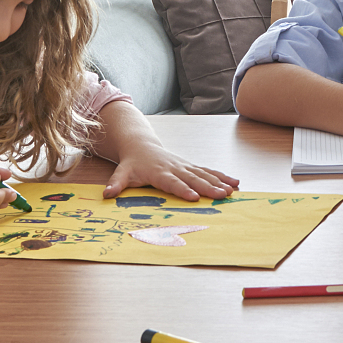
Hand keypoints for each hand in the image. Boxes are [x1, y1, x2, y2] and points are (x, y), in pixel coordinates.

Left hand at [102, 137, 238, 200]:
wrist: (141, 145)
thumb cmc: (132, 163)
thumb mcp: (122, 172)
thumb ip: (116, 183)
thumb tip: (107, 194)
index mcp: (159, 172)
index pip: (172, 182)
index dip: (182, 189)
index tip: (194, 197)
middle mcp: (175, 168)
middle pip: (193, 178)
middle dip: (208, 187)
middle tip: (222, 196)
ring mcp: (185, 166)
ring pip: (204, 174)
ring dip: (219, 182)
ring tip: (233, 191)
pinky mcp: (190, 166)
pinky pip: (208, 171)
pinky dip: (222, 176)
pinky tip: (235, 182)